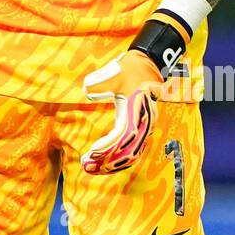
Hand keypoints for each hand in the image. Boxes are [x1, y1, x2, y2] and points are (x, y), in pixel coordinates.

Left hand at [81, 50, 162, 174]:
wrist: (148, 65)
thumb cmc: (129, 69)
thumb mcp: (114, 72)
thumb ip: (99, 82)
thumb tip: (87, 92)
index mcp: (137, 111)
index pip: (124, 135)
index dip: (109, 146)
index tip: (92, 152)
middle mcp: (144, 123)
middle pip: (128, 151)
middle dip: (107, 161)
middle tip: (86, 166)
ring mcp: (145, 128)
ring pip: (131, 155)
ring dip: (112, 165)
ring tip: (92, 169)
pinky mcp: (142, 130)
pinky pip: (133, 152)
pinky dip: (119, 161)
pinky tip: (104, 165)